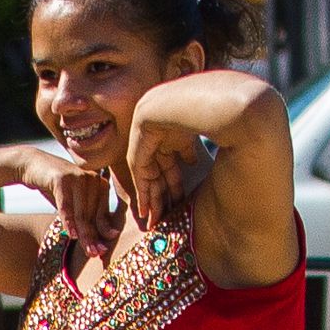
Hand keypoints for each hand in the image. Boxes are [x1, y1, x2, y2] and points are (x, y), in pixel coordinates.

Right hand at [13, 143, 119, 256]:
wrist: (34, 167)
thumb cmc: (56, 189)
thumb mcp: (74, 203)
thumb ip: (87, 217)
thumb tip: (102, 242)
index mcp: (99, 184)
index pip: (102, 213)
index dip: (102, 233)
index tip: (102, 250)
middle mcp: (92, 178)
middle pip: (92, 215)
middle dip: (92, 237)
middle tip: (94, 254)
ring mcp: (78, 177)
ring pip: (82, 212)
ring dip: (83, 233)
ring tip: (86, 250)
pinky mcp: (62, 178)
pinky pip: (66, 206)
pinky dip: (69, 222)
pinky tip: (71, 235)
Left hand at [121, 106, 205, 227]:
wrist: (169, 106)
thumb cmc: (186, 117)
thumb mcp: (188, 139)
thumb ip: (188, 152)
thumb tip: (193, 162)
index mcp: (170, 143)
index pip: (172, 171)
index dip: (175, 189)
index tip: (181, 205)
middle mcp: (156, 150)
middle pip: (160, 181)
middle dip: (164, 201)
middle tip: (166, 220)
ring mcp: (146, 154)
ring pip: (151, 185)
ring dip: (154, 204)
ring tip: (155, 223)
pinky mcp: (137, 158)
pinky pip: (140, 183)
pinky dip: (143, 198)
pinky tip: (145, 212)